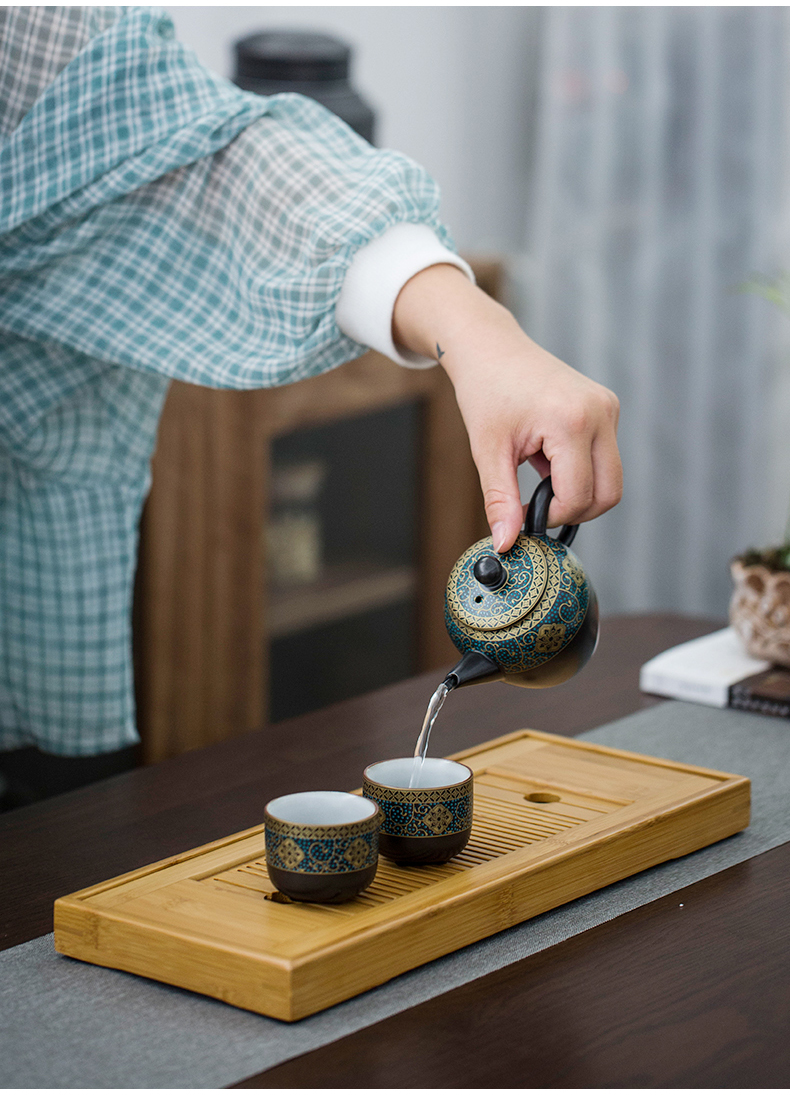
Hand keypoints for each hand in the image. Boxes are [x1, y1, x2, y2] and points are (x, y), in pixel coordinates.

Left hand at [392, 264, 621, 552]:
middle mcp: (600, 412)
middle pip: (609, 494)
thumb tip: (506, 544)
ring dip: (576, 490)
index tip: (521, 512)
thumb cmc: (485, 393)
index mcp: (572, 421)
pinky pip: (605, 458)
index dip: (550, 516)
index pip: (578, 496)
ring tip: (538, 474)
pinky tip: (547, 457)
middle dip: (573, 511)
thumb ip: (500, 500)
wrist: (491, 349)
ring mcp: (609, 408)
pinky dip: (579, 470)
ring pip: (611, 479)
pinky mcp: (608, 407)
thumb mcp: (487, 452)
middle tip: (536, 505)